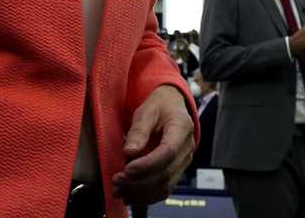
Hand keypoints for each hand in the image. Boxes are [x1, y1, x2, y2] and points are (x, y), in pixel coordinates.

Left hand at [113, 85, 194, 204]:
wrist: (172, 107)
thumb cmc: (160, 107)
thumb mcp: (147, 110)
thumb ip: (139, 130)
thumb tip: (129, 153)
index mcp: (182, 128)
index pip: (168, 152)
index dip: (147, 164)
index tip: (127, 169)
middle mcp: (187, 148)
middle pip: (166, 173)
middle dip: (139, 181)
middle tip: (116, 181)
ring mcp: (183, 162)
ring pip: (165, 186)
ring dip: (140, 193)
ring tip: (119, 190)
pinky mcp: (176, 171)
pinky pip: (164, 189)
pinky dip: (146, 196)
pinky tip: (129, 195)